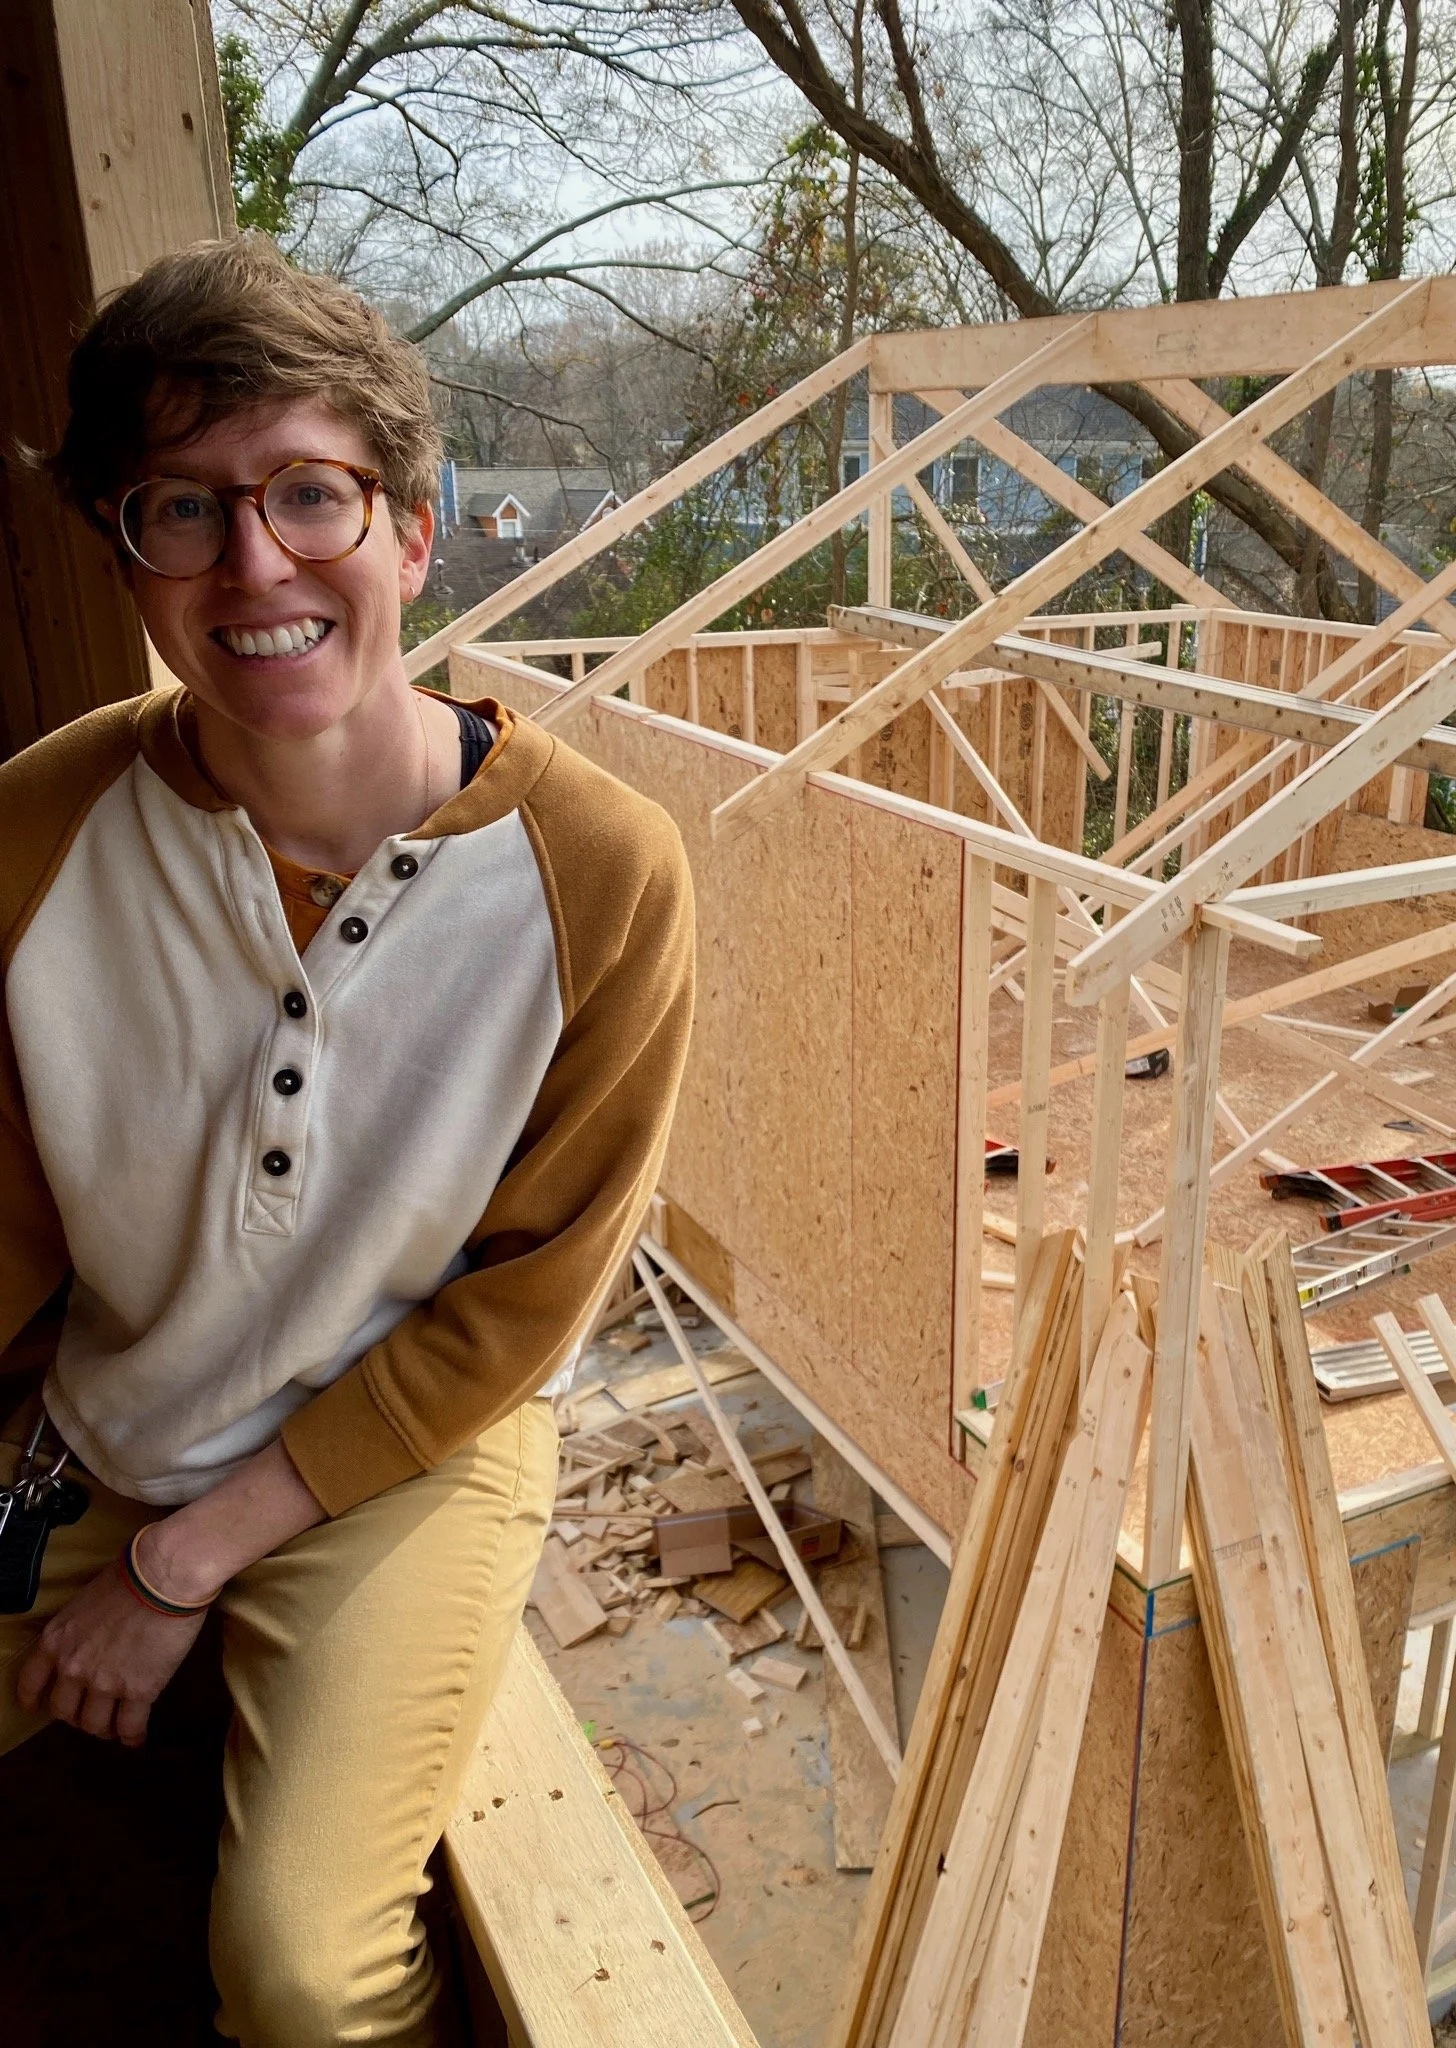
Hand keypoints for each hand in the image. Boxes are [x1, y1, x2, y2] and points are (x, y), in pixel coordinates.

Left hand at [16, 1556, 206, 1746]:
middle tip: (91, 1710)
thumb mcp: (86, 1601)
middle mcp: (73, 1668)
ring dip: (103, 1728)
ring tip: (115, 1725)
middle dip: (76, 1715)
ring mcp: (104, 1683)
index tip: (39, 1705)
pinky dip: (131, 1736)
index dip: (35, 1699)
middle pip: (63, 1711)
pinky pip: (129, 1727)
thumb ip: (80, 1632)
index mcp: (56, 1642)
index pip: (31, 1684)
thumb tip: (92, 1641)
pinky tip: (136, 1736)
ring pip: (94, 1725)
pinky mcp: (138, 1691)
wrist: (162, 1578)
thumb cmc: (129, 1577)